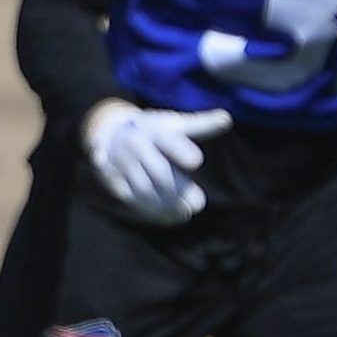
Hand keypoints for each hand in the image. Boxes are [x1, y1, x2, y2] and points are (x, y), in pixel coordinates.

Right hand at [82, 100, 232, 225]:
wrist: (110, 132)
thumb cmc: (153, 129)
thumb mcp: (174, 123)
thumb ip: (200, 124)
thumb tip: (226, 119)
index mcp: (154, 130)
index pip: (168, 141)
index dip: (181, 150)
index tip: (197, 161)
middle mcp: (136, 146)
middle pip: (159, 172)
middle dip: (179, 189)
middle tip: (199, 204)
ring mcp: (123, 164)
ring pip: (144, 190)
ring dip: (166, 204)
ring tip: (185, 213)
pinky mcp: (115, 181)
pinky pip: (132, 199)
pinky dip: (151, 211)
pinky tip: (168, 217)